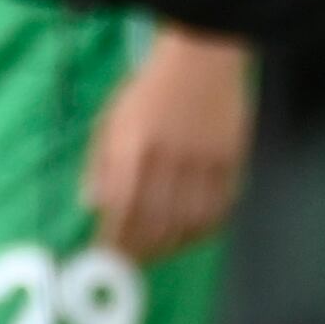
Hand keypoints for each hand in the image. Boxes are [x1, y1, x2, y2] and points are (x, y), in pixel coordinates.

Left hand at [83, 28, 253, 262]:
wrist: (201, 58)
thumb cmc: (150, 90)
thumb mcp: (112, 118)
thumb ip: (101, 163)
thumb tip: (91, 205)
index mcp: (135, 146)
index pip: (121, 208)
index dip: (114, 239)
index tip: (105, 257)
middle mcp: (170, 158)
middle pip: (156, 222)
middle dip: (141, 251)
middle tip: (132, 264)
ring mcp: (205, 160)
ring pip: (190, 221)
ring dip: (173, 245)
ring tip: (160, 253)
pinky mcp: (233, 160)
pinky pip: (221, 208)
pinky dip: (205, 229)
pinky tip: (192, 234)